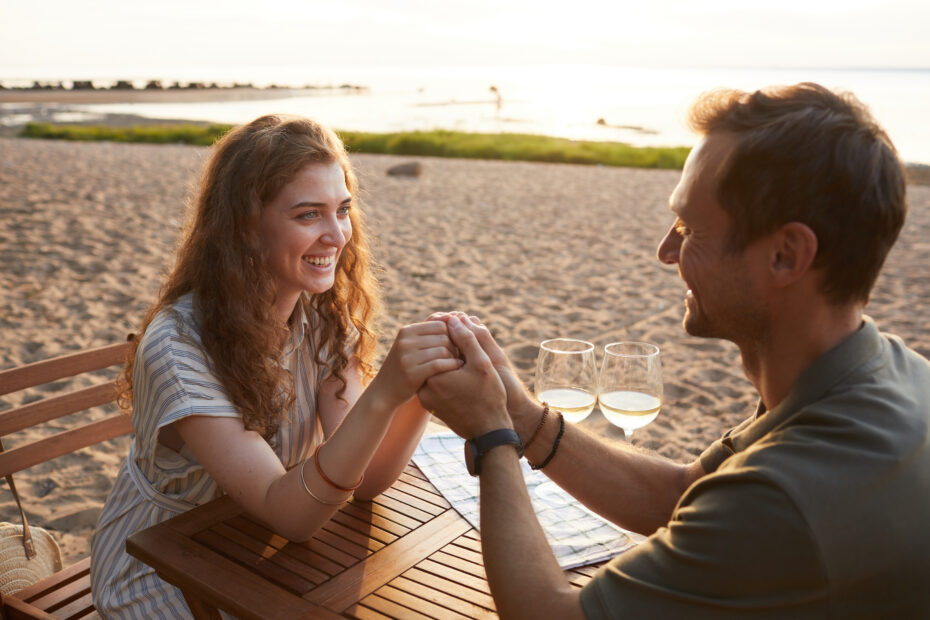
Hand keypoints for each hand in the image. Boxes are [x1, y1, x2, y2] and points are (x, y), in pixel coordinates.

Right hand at [369, 321, 462, 409]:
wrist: (385, 391)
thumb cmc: (406, 366)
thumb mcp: (412, 345)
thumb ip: (430, 331)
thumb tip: (454, 315)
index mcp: (406, 331)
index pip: (440, 324)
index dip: (452, 334)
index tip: (456, 344)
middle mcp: (405, 342)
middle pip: (443, 337)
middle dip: (455, 346)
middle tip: (460, 355)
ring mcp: (407, 357)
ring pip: (443, 350)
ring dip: (454, 356)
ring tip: (457, 361)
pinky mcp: (412, 373)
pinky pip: (440, 364)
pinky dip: (452, 365)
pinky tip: (457, 367)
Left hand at [427, 312, 538, 429]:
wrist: (489, 431)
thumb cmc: (489, 397)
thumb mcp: (483, 364)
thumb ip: (467, 339)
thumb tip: (453, 319)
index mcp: (434, 376)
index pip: (439, 345)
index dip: (457, 342)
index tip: (472, 351)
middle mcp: (424, 388)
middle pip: (435, 358)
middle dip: (452, 352)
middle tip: (471, 361)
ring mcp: (426, 398)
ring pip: (436, 371)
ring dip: (450, 365)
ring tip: (469, 371)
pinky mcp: (431, 406)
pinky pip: (437, 384)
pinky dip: (448, 378)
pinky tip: (465, 383)